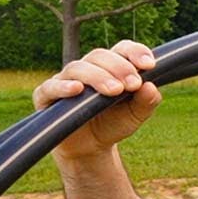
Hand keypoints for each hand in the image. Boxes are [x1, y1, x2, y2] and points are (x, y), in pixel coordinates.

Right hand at [32, 40, 161, 160]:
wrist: (91, 149)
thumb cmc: (113, 124)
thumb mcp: (136, 115)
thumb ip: (146, 101)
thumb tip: (151, 86)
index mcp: (111, 67)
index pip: (122, 49)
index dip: (135, 52)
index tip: (150, 65)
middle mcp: (87, 69)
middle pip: (100, 55)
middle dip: (119, 68)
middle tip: (133, 84)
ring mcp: (65, 80)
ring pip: (77, 68)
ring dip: (97, 76)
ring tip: (115, 90)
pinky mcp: (46, 96)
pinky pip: (50, 87)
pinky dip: (63, 86)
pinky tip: (77, 89)